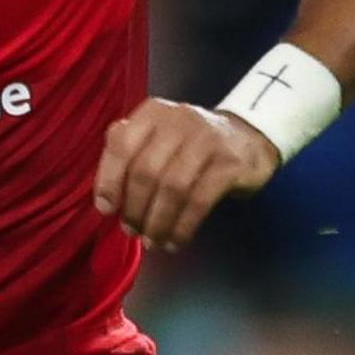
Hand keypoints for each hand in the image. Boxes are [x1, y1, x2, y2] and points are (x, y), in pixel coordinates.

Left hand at [94, 99, 279, 251]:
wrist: (248, 140)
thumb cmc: (190, 147)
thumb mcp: (158, 139)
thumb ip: (129, 155)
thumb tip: (106, 201)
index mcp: (153, 113)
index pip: (122, 144)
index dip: (109, 180)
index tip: (106, 209)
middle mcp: (179, 120)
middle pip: (146, 171)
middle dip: (135, 208)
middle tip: (133, 231)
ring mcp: (208, 140)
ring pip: (172, 188)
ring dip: (158, 221)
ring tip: (153, 240)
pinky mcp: (230, 164)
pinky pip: (199, 201)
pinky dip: (183, 226)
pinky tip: (176, 241)